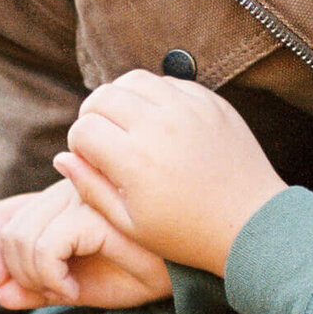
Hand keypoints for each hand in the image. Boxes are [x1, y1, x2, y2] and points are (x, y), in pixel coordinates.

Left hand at [0, 181, 171, 310]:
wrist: (191, 272)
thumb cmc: (142, 274)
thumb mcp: (83, 286)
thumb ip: (40, 287)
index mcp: (65, 200)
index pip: (4, 213)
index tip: (5, 282)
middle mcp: (72, 190)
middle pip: (9, 230)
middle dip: (17, 272)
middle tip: (50, 293)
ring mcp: (86, 196)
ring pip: (22, 237)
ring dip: (35, 276)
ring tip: (64, 291)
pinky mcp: (97, 212)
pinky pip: (47, 245)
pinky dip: (50, 275)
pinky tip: (74, 290)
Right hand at [57, 70, 286, 275]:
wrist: (250, 223)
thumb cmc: (186, 233)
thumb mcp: (130, 223)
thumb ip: (90, 188)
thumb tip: (62, 158)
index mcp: (135, 161)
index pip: (83, 129)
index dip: (79, 145)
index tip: (91, 161)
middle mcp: (159, 126)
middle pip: (102, 97)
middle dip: (93, 116)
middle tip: (102, 140)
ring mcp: (187, 109)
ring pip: (133, 80)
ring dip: (121, 99)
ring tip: (126, 126)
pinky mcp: (209, 102)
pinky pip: (168, 82)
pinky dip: (153, 96)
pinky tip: (157, 123)